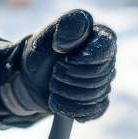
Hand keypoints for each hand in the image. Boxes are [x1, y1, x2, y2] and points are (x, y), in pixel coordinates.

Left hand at [0, 9, 116, 124]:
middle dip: (71, 77)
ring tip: (53, 85)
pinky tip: (58, 101)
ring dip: (67, 92)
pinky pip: (93, 111)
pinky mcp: (97, 102)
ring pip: (95, 95)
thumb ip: (66, 27)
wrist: (30, 80)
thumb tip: (77, 38)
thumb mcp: (47, 34)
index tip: (66, 59)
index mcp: (99, 35)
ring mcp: (104, 82)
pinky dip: (70, 108)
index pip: (105, 48)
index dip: (86, 58)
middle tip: (54, 72)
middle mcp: (107, 58)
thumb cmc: (41, 52)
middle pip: (101, 75)